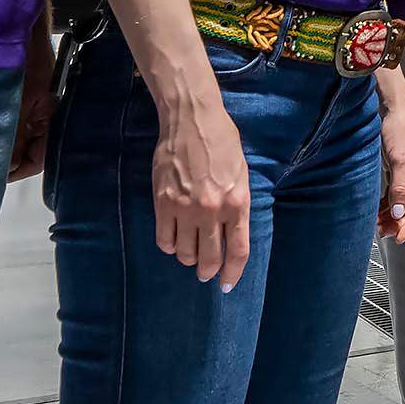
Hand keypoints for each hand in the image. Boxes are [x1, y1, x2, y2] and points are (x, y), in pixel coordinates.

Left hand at [8, 13, 56, 182]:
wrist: (20, 24)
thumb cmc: (27, 57)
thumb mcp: (19, 100)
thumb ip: (14, 135)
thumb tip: (6, 168)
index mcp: (50, 120)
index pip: (38, 159)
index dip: (16, 170)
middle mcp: (41, 118)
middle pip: (25, 151)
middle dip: (4, 158)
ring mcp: (28, 108)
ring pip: (12, 137)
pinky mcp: (15, 98)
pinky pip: (5, 120)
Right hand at [153, 84, 251, 289]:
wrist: (191, 120)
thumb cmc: (221, 143)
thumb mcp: (241, 175)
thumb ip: (236, 206)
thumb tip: (230, 235)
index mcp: (236, 203)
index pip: (237, 252)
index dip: (232, 273)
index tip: (226, 284)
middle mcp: (212, 210)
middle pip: (210, 258)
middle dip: (208, 271)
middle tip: (205, 273)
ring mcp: (186, 208)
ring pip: (185, 253)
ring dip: (188, 257)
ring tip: (189, 250)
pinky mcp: (163, 202)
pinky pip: (164, 240)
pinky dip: (169, 246)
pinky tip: (173, 238)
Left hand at [377, 91, 404, 242]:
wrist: (392, 108)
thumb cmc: (402, 128)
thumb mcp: (399, 160)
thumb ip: (399, 188)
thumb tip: (399, 213)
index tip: (400, 236)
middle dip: (400, 223)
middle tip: (385, 233)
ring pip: (403, 204)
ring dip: (392, 216)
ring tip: (378, 225)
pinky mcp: (398, 172)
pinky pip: (394, 195)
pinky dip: (387, 205)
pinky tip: (377, 212)